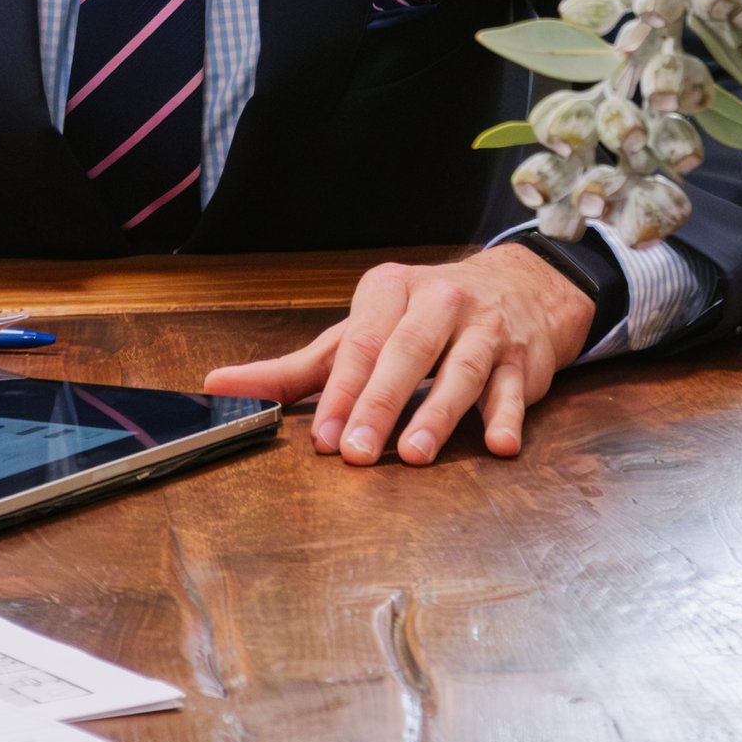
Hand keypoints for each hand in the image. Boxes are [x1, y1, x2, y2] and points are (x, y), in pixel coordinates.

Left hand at [200, 248, 594, 466]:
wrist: (519, 287)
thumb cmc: (422, 318)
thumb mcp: (359, 330)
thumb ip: (295, 368)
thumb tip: (219, 386)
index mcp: (389, 291)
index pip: (360, 344)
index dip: (340, 393)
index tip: (324, 439)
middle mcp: (438, 301)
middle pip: (405, 354)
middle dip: (380, 404)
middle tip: (358, 453)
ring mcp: (484, 327)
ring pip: (460, 369)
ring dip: (439, 414)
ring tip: (416, 454)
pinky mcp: (522, 356)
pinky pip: (513, 387)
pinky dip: (506, 414)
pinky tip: (498, 443)